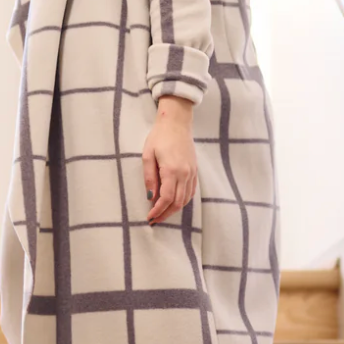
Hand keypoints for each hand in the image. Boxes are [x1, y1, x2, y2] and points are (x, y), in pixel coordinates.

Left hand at [143, 96, 197, 224]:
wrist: (177, 122)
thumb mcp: (148, 155)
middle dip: (165, 214)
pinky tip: (174, 202)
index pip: (166, 199)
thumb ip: (149, 178)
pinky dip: (182, 200)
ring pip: (185, 199)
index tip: (149, 217)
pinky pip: (191, 191)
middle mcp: (185, 174)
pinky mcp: (195, 170)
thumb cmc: (159, 136)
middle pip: (177, 203)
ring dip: (174, 209)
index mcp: (172, 171)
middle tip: (154, 220)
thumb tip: (150, 197)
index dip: (158, 211)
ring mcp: (192, 173)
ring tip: (162, 214)